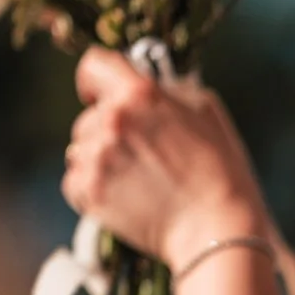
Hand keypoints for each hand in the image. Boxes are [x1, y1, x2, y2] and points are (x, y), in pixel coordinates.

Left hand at [62, 47, 271, 268]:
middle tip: (140, 155)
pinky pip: (75, 181)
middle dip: (108, 132)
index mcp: (140, 93)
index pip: (93, 66)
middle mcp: (112, 120)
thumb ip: (167, 90)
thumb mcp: (205, 110)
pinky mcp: (89, 191)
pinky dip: (93, 189)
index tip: (100, 95)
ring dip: (100, 161)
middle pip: (89, 117)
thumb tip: (143, 84)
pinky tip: (124, 197)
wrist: (216, 228)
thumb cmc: (220, 171)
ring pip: (80, 150)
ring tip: (136, 180)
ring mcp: (97, 157)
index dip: (96, 82)